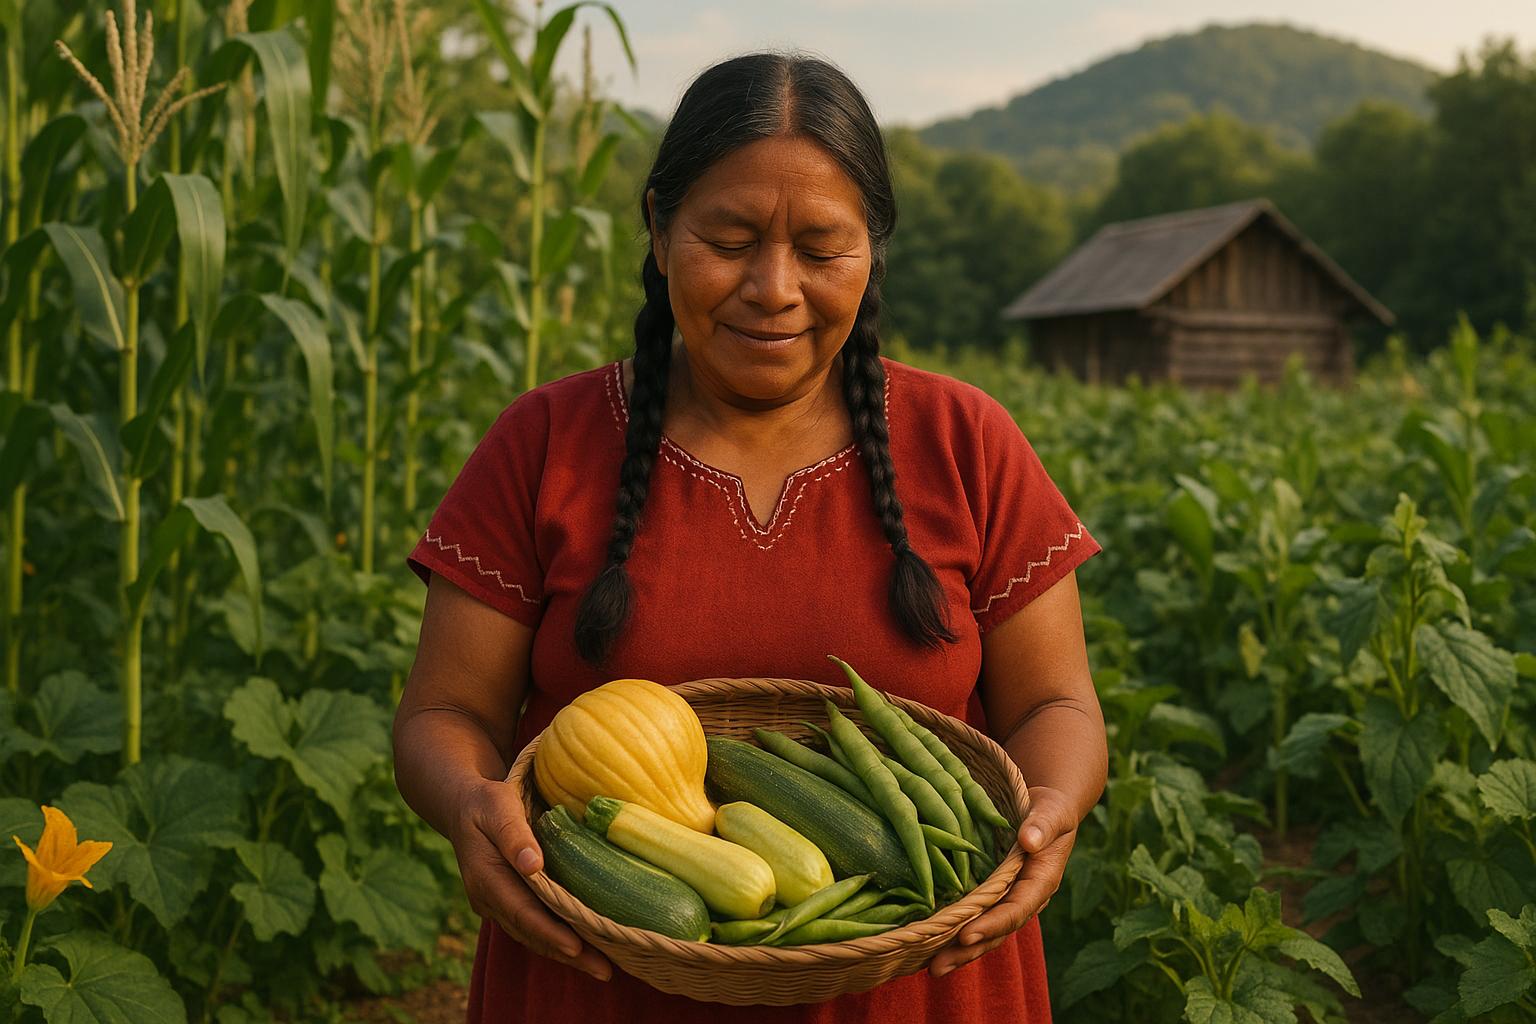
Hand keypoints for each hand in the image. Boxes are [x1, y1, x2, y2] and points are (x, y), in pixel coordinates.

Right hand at [450, 778, 612, 981]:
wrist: (464, 808)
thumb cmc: (487, 803)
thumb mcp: (498, 807)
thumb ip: (515, 835)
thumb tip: (534, 864)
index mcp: (486, 878)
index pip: (522, 912)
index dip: (549, 932)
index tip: (576, 948)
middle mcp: (488, 899)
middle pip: (530, 933)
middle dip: (566, 954)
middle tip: (604, 970)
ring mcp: (495, 905)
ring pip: (532, 936)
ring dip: (564, 954)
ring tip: (601, 967)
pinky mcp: (506, 903)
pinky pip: (531, 927)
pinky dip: (555, 940)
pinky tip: (582, 949)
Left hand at [926, 785, 1078, 978]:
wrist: (1047, 811)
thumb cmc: (1051, 810)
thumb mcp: (1052, 812)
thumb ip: (1043, 825)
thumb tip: (1030, 841)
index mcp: (1041, 883)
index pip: (1016, 910)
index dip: (992, 924)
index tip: (965, 935)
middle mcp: (1025, 899)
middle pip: (997, 931)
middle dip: (968, 950)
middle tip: (937, 966)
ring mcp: (1009, 900)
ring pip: (985, 931)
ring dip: (959, 951)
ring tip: (931, 968)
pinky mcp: (994, 896)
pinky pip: (976, 918)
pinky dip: (955, 933)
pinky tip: (931, 945)